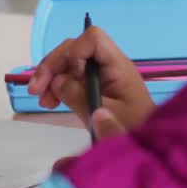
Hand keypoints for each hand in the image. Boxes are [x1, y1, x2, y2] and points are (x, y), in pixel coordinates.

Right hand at [27, 26, 153, 135]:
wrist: (150, 148)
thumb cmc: (133, 129)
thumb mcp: (103, 115)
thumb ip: (78, 96)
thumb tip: (57, 82)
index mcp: (117, 66)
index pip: (93, 39)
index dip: (74, 52)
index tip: (68, 77)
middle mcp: (108, 65)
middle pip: (74, 49)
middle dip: (52, 66)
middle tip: (36, 91)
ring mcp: (100, 75)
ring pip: (68, 63)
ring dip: (51, 78)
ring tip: (43, 101)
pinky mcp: (95, 86)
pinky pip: (72, 77)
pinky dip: (57, 87)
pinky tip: (50, 102)